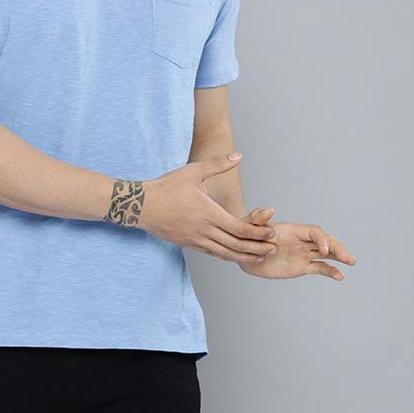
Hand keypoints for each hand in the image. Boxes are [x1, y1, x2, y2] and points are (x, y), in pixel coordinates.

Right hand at [133, 151, 279, 263]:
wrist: (141, 206)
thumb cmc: (166, 187)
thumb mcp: (193, 172)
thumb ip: (218, 165)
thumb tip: (239, 155)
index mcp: (208, 213)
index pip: (239, 229)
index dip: (257, 233)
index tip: (271, 234)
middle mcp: (203, 230)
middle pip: (235, 245)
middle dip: (256, 249)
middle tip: (272, 250)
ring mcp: (194, 240)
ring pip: (224, 253)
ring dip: (243, 257)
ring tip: (259, 258)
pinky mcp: (187, 243)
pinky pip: (211, 253)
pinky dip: (226, 256)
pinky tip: (235, 256)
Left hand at [237, 207, 356, 278]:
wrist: (243, 253)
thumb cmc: (247, 235)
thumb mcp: (249, 225)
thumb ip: (258, 218)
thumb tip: (269, 210)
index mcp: (293, 230)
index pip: (314, 232)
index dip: (321, 240)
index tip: (322, 250)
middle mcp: (301, 241)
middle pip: (325, 242)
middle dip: (337, 248)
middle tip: (348, 258)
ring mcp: (303, 254)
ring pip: (326, 254)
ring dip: (339, 257)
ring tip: (351, 262)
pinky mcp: (300, 267)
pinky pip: (318, 268)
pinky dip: (330, 271)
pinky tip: (339, 276)